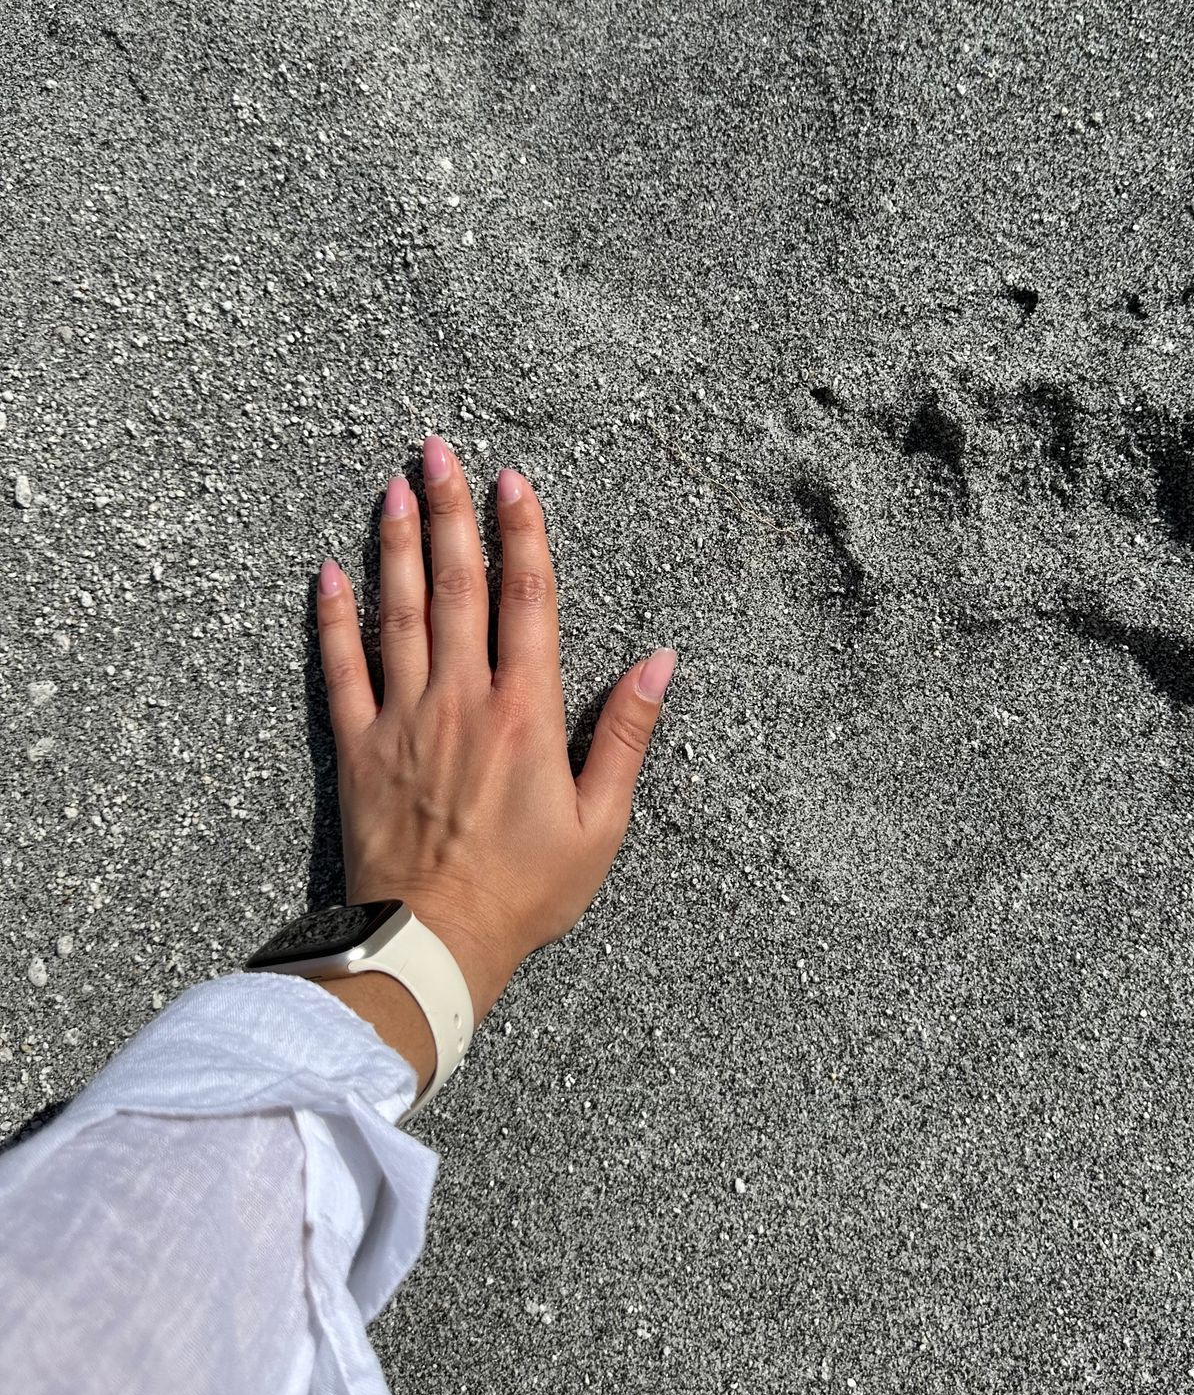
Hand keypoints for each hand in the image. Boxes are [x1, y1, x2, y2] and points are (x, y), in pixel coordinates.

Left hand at [313, 435, 676, 1029]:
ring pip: (401, 612)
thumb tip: (662, 661)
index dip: (523, 534)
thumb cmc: (525, 892)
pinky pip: (342, 669)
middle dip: (451, 512)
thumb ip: (627, 734)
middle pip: (459, 585)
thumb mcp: (600, 823)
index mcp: (528, 712)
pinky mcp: (360, 748)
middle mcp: (464, 699)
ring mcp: (405, 719)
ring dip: (398, 545)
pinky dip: (335, 619)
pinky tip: (330, 572)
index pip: (529, 599)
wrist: (430, 943)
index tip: (514, 482)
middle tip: (439, 452)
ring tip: (394, 488)